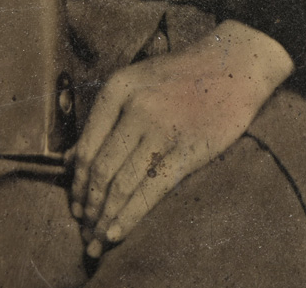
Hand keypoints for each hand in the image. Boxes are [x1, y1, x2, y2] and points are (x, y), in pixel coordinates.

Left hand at [69, 20, 293, 257]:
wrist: (236, 64)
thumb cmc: (182, 76)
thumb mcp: (136, 82)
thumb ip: (105, 118)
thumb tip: (69, 161)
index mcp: (118, 89)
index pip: (85, 147)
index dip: (76, 184)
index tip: (75, 206)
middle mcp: (136, 107)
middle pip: (100, 170)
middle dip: (88, 207)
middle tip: (83, 232)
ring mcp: (163, 128)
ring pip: (122, 184)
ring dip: (104, 218)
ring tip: (97, 241)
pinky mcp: (189, 149)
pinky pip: (151, 189)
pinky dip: (130, 216)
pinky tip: (117, 233)